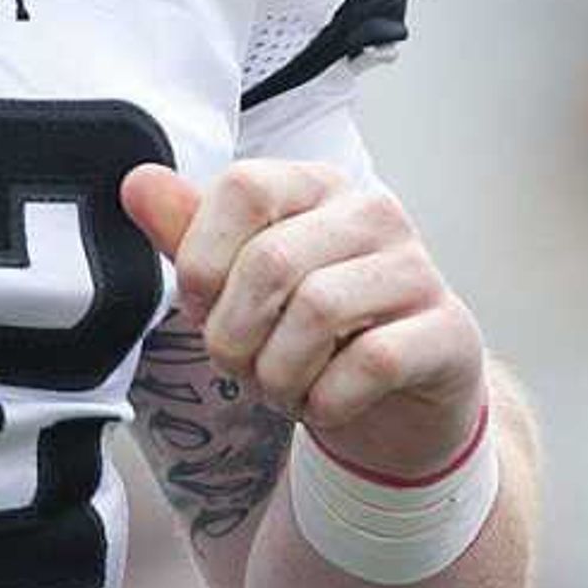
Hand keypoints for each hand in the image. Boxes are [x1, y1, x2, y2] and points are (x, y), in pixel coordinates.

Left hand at [120, 160, 487, 483]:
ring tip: (282, 389)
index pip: (244, 186)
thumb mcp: (242, 286)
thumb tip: (138, 182)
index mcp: (317, 187)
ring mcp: (418, 270)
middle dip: (234, 335)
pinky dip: (327, 401)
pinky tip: (325, 405)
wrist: (399, 404)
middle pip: (272, 260)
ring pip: (319, 310)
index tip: (202, 308)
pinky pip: (370, 363)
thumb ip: (191, 235)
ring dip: (279, 374)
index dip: (203, 260)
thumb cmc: (313, 335)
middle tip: (241, 366)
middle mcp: (373, 213)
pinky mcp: (449, 331)